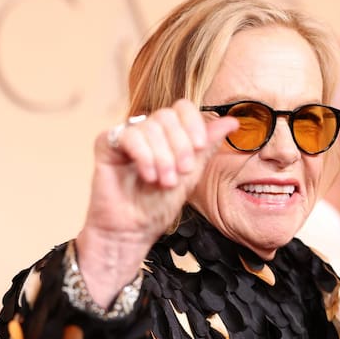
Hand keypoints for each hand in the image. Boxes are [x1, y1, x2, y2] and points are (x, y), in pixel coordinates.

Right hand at [76, 99, 237, 306]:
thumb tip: (232, 121)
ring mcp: (126, 136)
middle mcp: (147, 131)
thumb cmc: (156, 207)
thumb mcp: (190, 175)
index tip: (199, 146)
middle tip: (180, 173)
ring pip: (150, 126)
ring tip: (163, 182)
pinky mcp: (106, 144)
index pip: (183, 108)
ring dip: (162, 157)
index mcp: (167, 135)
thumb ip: (207, 147)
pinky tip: (147, 175)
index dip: (193, 124)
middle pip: (168, 116)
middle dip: (179, 146)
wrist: (131, 230)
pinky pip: (129, 135)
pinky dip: (144, 156)